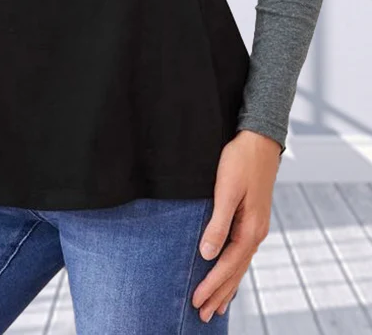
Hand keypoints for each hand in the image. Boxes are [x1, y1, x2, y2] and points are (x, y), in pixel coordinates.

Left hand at [192, 129, 281, 322]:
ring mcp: (256, 226)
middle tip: (203, 316)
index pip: (227, 265)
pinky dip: (234, 268)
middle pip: (235, 271)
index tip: (196, 301)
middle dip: (219, 293)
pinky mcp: (252, 218)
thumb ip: (217, 223)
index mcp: (250, 229)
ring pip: (240, 264)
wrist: (260, 139)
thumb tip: (207, 254)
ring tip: (217, 306)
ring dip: (228, 285)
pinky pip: (242, 252)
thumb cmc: (240, 161)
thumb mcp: (226, 190)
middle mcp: (256, 232)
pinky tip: (229, 273)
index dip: (211, 284)